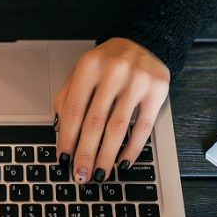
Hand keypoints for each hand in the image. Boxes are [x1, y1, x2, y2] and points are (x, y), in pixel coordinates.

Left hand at [54, 37, 169, 182]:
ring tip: (99, 173)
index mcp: (89, 66)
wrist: (144, 41)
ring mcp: (137, 81)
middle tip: (80, 175)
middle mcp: (113, 72)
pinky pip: (143, 127)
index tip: (64, 158)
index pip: (74, 111)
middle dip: (85, 154)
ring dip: (106, 156)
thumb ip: (68, 98)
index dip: (67, 138)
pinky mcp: (157, 91)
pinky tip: (122, 161)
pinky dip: (132, 148)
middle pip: (95, 123)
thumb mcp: (82, 72)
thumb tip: (60, 133)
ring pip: (118, 128)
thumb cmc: (107, 62)